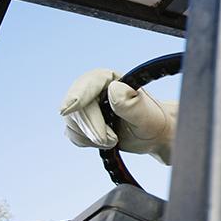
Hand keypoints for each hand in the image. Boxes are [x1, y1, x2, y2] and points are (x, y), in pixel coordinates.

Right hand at [59, 68, 177, 163]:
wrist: (152, 134)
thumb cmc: (152, 121)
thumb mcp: (145, 115)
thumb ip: (130, 104)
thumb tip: (113, 88)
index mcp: (111, 79)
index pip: (89, 83)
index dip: (78, 95)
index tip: (68, 110)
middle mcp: (94, 89)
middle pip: (77, 107)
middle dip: (92, 127)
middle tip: (112, 140)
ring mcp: (86, 106)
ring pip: (72, 122)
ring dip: (91, 136)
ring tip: (114, 140)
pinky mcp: (81, 122)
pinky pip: (73, 133)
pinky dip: (87, 141)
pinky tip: (106, 141)